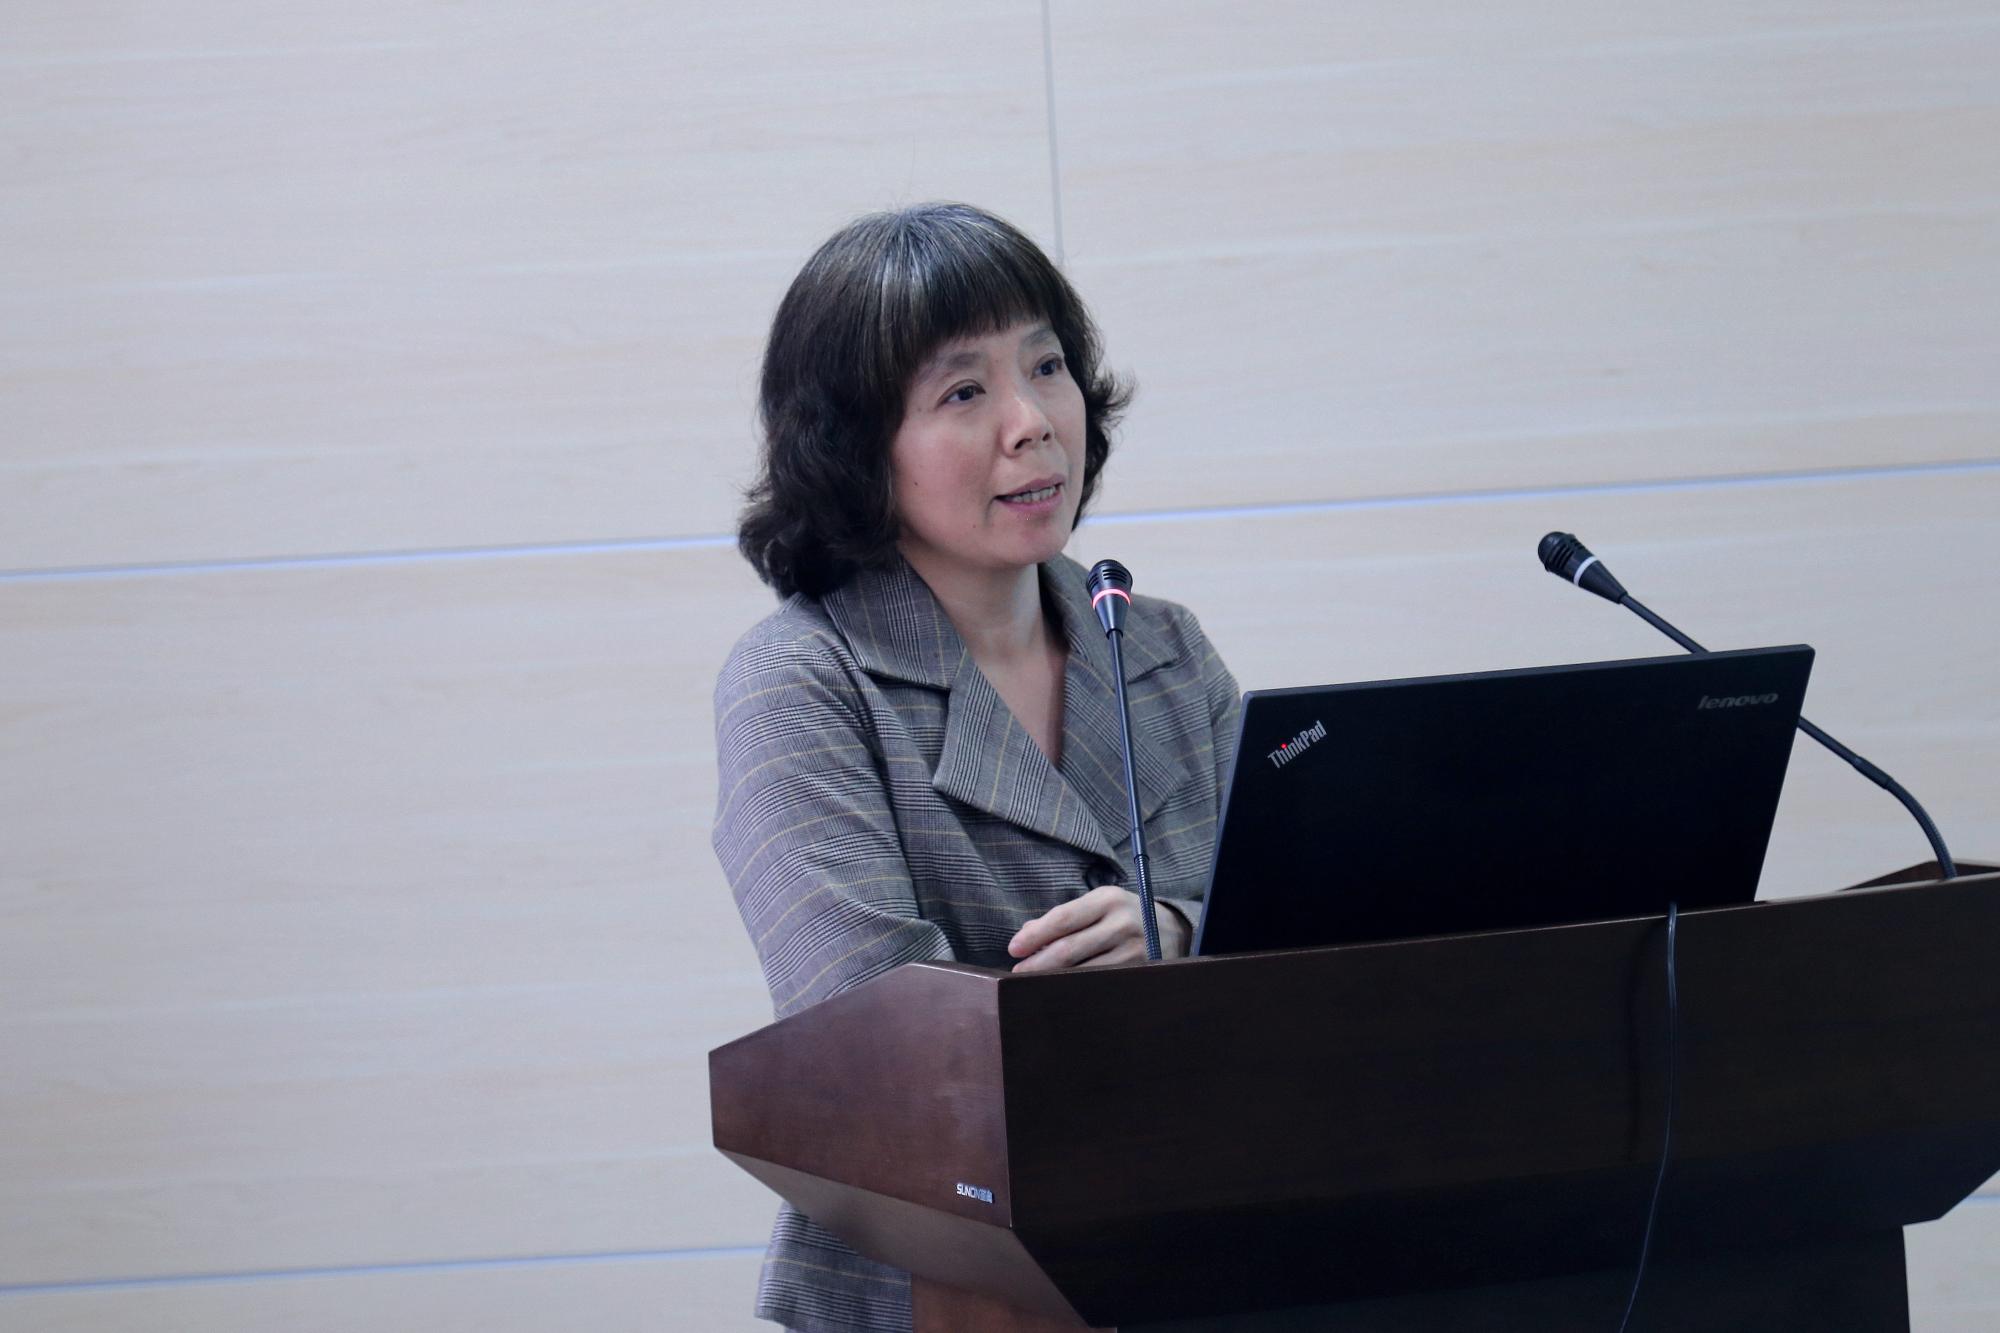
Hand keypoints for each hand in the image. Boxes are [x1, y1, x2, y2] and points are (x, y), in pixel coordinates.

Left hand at [1007, 885, 1189, 972]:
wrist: (1175, 929)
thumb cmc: (1123, 916)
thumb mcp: (1098, 905)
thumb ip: (1064, 916)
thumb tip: (1026, 932)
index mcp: (1107, 899)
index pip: (1063, 918)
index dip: (1035, 935)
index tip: (1013, 949)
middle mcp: (1122, 923)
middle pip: (1069, 948)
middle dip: (1037, 964)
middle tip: (1016, 975)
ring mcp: (1134, 950)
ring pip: (1084, 971)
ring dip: (1054, 980)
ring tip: (1032, 987)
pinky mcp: (1141, 972)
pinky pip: (1102, 984)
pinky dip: (1078, 990)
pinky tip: (1063, 994)